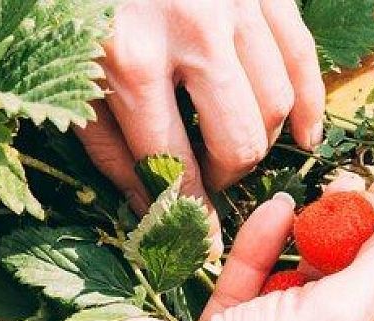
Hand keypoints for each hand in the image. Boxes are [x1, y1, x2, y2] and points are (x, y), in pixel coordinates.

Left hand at [76, 0, 324, 248]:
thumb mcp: (64, 68)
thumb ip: (106, 139)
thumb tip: (151, 207)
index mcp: (129, 58)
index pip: (172, 164)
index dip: (186, 213)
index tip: (197, 243)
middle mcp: (191, 33)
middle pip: (239, 142)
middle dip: (226, 176)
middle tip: (208, 179)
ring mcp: (234, 5)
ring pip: (275, 104)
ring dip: (259, 140)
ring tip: (232, 146)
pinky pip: (303, 58)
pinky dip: (309, 104)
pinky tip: (304, 135)